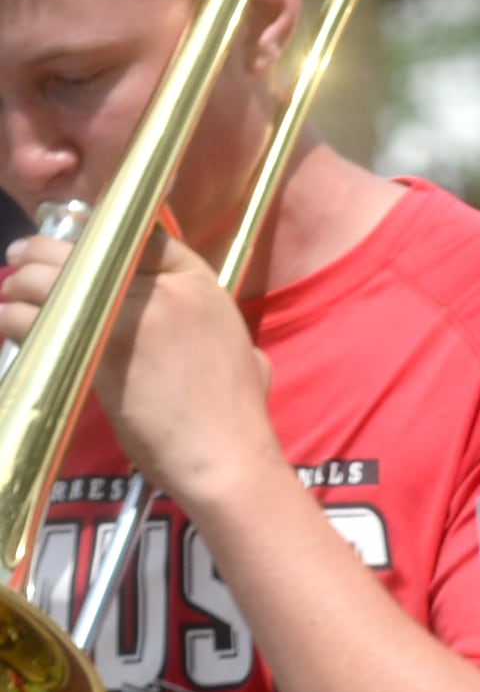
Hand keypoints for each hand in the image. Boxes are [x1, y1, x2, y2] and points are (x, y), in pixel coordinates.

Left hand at [0, 226, 270, 495]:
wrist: (226, 454)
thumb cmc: (235, 414)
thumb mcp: (243, 353)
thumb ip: (215, 331)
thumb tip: (220, 341)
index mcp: (202, 284)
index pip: (137, 237)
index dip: (95, 238)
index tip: (71, 245)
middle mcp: (165, 289)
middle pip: (87, 252)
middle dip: (43, 253)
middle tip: (20, 262)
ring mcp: (131, 316)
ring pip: (53, 281)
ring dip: (22, 288)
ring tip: (11, 299)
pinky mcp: (97, 348)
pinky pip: (38, 319)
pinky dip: (14, 321)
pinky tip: (9, 327)